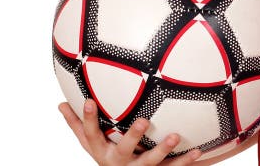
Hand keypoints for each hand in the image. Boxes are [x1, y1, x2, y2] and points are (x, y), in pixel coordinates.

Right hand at [59, 99, 201, 164]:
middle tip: (143, 120)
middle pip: (124, 150)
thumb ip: (79, 126)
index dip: (87, 120)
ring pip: (150, 163)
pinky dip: (185, 161)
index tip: (88, 100)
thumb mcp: (92, 144)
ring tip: (176, 136)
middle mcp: (118, 163)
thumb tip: (61, 104)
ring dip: (163, 150)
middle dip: (132, 136)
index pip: (90, 136)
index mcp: (102, 152)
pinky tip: (198, 151)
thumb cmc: (108, 155)